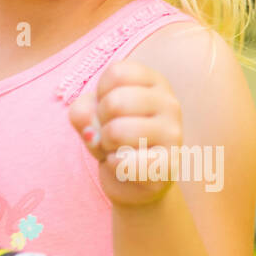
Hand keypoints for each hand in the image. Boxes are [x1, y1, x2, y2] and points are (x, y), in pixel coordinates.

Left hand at [69, 60, 181, 206]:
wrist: (133, 182)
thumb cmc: (114, 139)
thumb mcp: (91, 116)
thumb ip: (82, 112)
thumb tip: (92, 131)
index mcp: (154, 82)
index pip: (117, 72)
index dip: (100, 94)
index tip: (109, 109)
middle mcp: (169, 103)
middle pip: (115, 102)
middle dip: (101, 122)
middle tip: (112, 134)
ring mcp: (173, 134)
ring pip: (116, 131)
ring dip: (106, 145)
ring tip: (118, 149)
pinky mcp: (169, 165)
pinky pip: (123, 161)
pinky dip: (113, 165)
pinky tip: (125, 166)